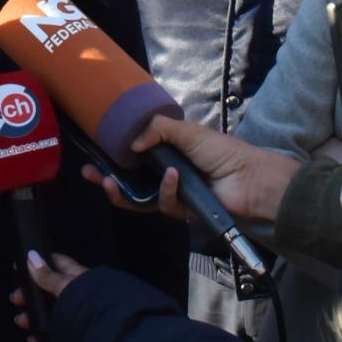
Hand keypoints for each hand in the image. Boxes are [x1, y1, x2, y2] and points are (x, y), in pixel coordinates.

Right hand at [9, 251, 92, 341]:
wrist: (105, 331)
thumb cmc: (86, 302)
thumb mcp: (64, 285)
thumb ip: (47, 275)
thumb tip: (31, 256)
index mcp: (78, 276)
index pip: (57, 263)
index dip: (39, 263)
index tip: (22, 267)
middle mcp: (78, 293)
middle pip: (50, 290)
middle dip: (31, 295)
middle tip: (15, 298)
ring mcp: (77, 314)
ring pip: (51, 312)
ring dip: (33, 316)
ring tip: (21, 321)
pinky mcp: (76, 332)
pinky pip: (56, 332)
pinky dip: (43, 335)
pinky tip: (33, 338)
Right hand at [81, 116, 298, 224]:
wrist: (251, 180)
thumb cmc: (223, 152)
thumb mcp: (189, 131)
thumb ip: (158, 130)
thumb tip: (131, 144)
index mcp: (171, 152)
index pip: (137, 155)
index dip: (117, 155)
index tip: (96, 153)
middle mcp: (169, 173)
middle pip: (132, 180)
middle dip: (109, 180)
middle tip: (90, 175)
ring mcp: (174, 194)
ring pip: (141, 198)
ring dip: (123, 191)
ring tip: (108, 182)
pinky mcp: (182, 211)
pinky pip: (163, 204)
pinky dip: (166, 191)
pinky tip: (172, 178)